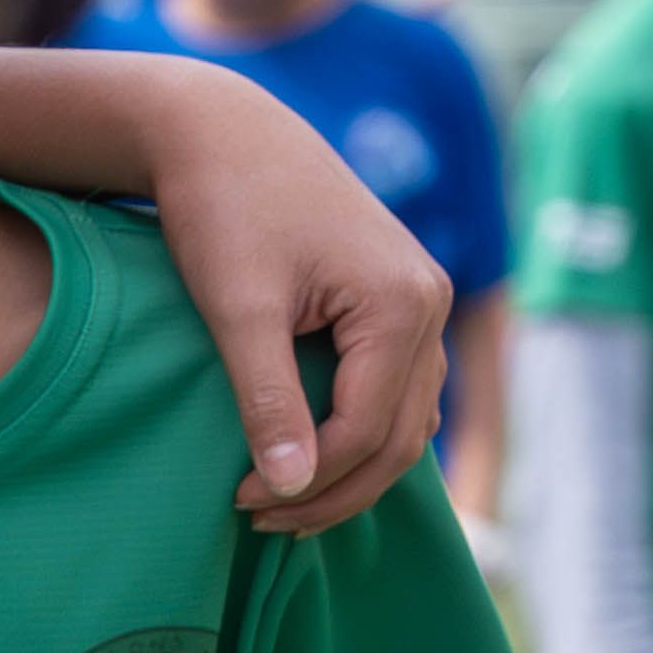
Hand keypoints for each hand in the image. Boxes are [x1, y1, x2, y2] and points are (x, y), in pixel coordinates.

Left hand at [115, 72, 445, 529]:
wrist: (224, 132)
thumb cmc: (224, 210)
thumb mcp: (238, 309)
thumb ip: (268, 398)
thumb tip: (290, 486)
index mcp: (402, 303)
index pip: (367, 429)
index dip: (307, 480)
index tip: (241, 501)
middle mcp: (429, 302)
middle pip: (399, 436)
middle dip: (335, 490)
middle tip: (261, 520)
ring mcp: (422, 300)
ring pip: (406, 419)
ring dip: (352, 470)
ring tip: (280, 503)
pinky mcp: (398, 300)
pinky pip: (397, 389)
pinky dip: (362, 432)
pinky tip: (308, 458)